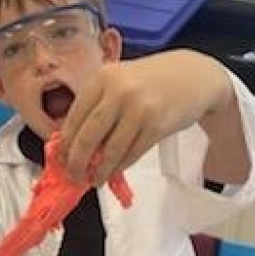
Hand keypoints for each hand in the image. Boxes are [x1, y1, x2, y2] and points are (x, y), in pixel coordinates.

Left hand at [60, 49, 232, 183]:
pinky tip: (114, 171)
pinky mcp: (157, 126)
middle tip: (74, 174)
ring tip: (95, 178)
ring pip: (110, 150)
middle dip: (77, 161)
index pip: (75, 116)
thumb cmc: (151, 80)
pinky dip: (120, 166)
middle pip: (88, 136)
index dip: (65, 142)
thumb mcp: (119, 81)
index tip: (61, 158)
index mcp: (103, 77)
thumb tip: (74, 141)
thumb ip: (97, 104)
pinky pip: (132, 154)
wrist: (193, 76)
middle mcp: (119, 91)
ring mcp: (139, 109)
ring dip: (100, 170)